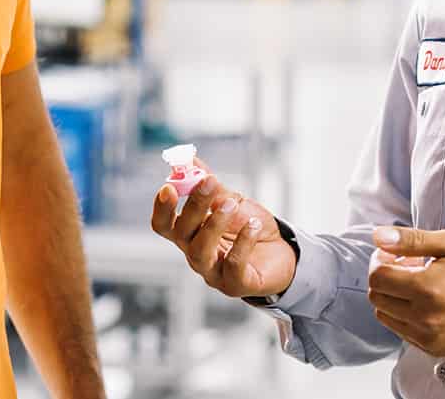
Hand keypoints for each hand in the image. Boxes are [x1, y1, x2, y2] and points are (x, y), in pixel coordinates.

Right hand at [149, 163, 295, 299]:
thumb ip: (210, 186)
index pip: (164, 224)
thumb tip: (190, 160)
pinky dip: (243, 242)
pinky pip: (233, 265)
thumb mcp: (231, 201)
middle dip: (194, 206)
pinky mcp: (235, 284)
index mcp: (190, 234)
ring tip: (231, 205)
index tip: (169, 187)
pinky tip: (253, 226)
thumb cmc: (250, 226)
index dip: (162, 208)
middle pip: (182, 233)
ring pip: (201, 251)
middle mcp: (196, 253)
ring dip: (213, 223)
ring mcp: (213, 272)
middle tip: (208, 183)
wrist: (282, 250)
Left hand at [366, 226, 444, 357]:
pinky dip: (404, 315)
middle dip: (385, 277)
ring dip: (393, 297)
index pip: (377, 277)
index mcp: (427, 288)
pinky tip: (426, 301)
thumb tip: (378, 236)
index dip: (380, 260)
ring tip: (418, 283)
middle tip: (407, 265)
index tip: (394, 253)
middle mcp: (425, 318)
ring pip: (386, 316)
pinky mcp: (435, 348)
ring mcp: (429, 337)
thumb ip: (411, 240)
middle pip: (377, 297)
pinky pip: (402, 331)